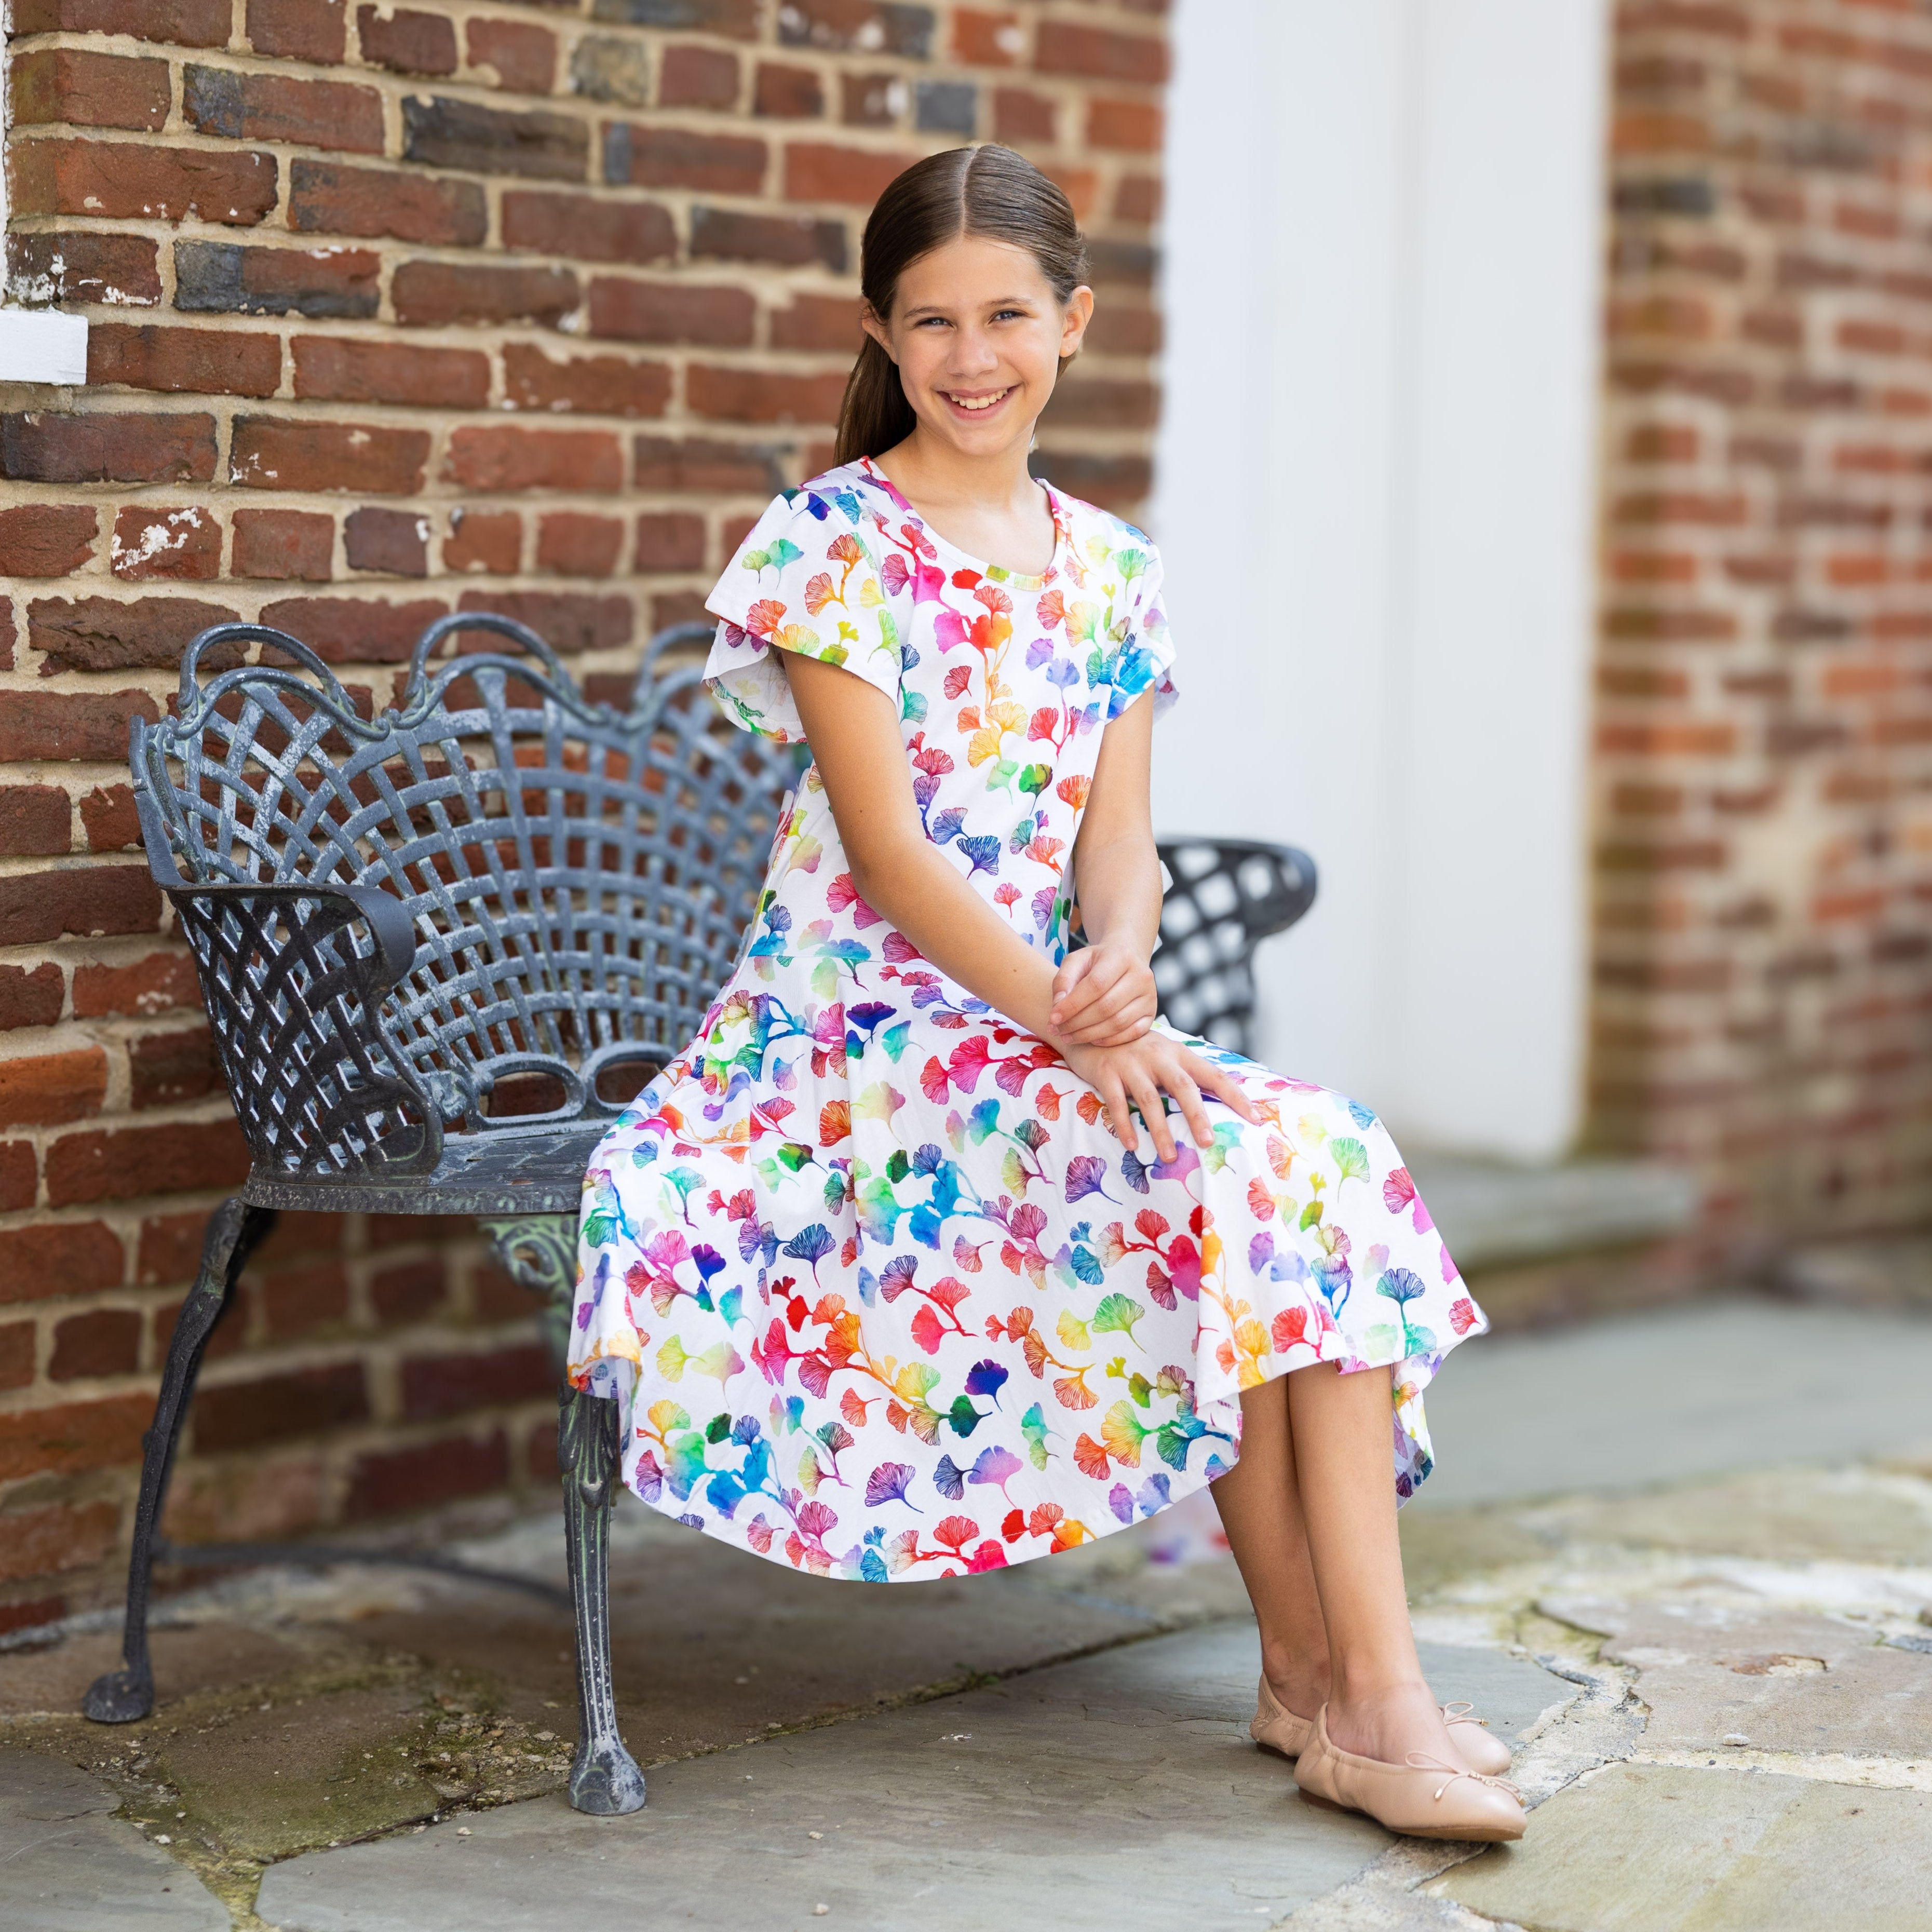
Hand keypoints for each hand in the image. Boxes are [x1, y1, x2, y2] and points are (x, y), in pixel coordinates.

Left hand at [1049, 941, 1157, 1047]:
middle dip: (1077, 1023)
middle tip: (1057, 1031)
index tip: (1053, 1018)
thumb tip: (1058, 1007)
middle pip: (1106, 1006)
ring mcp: (1150, 996)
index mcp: (1121, 956)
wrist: (1125, 962)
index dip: (1072, 1004)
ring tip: (1069, 1036)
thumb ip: (1063, 980)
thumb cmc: (1096, 962)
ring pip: (1118, 1023)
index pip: (1096, 984)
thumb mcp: (1076, 961)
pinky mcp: (1152, 1013)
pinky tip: (1091, 1040)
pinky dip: (1109, 1040)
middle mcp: (1141, 975)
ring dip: (1089, 1035)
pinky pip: (1132, 1034)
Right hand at [1057, 1031, 1262, 1161]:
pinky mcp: (1107, 1073)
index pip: (1213, 1075)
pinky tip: (1132, 1145)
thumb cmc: (1135, 1049)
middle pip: (1183, 1087)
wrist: (1090, 1026)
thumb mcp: (1164, 1054)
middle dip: (1197, 1115)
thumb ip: (1184, 1075)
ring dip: (1160, 1130)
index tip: (1255, 1118)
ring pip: (1150, 1099)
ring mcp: (1131, 1064)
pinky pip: (1117, 1103)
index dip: (1235, 1096)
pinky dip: (1125, 1125)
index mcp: (1179, 1054)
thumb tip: (1216, 1107)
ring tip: (1168, 1157)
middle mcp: (1158, 1056)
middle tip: (1207, 1141)